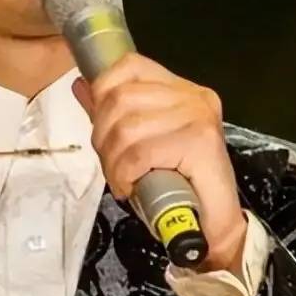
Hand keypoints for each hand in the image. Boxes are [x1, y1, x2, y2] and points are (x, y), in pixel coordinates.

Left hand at [72, 52, 247, 272]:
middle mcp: (192, 96)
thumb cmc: (179, 186)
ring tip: (121, 178)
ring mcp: (197, 116)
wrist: (214, 229)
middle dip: (103, 136)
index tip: (102, 129)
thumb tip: (81, 85)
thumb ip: (112, 112)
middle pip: (119, 99)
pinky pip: (139, 152)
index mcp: (180, 89)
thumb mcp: (140, 140)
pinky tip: (129, 186)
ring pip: (126, 127)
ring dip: (113, 161)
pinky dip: (125, 173)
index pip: (129, 66)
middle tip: (112, 165)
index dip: (103, 94)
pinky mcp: (199, 142)